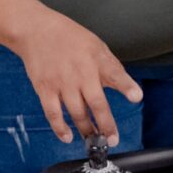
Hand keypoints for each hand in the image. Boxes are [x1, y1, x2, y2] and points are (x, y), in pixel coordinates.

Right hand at [13, 10, 141, 144]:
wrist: (36, 30)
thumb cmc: (69, 38)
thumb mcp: (96, 46)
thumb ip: (110, 67)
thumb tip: (125, 87)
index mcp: (96, 59)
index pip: (115, 73)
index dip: (127, 86)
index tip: (136, 97)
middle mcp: (81, 73)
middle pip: (96, 103)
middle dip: (106, 124)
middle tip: (112, 139)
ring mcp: (62, 83)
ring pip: (77, 113)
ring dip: (86, 130)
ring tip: (94, 141)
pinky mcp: (45, 89)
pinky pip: (53, 113)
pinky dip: (60, 128)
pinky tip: (68, 137)